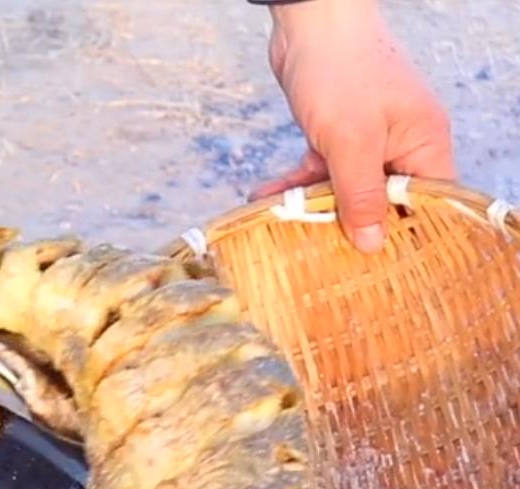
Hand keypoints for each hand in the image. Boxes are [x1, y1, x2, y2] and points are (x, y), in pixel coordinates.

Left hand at [251, 0, 454, 251]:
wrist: (308, 21)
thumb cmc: (340, 72)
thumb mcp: (350, 142)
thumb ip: (359, 195)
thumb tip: (371, 243)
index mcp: (424, 144)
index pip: (427, 202)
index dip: (405, 234)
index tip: (376, 264)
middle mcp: (402, 143)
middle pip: (382, 200)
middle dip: (351, 225)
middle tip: (321, 257)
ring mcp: (368, 137)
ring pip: (345, 187)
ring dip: (312, 206)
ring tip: (282, 229)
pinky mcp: (337, 132)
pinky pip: (321, 170)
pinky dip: (295, 183)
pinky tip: (263, 198)